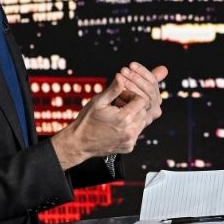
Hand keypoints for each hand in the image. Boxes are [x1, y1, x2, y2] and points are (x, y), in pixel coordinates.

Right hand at [51, 64, 167, 168]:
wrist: (79, 143)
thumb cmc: (87, 121)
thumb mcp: (98, 101)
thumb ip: (113, 89)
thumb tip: (121, 76)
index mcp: (124, 118)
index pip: (142, 100)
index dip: (132, 95)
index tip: (121, 96)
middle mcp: (130, 131)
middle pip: (144, 111)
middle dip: (135, 105)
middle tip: (119, 104)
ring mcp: (130, 141)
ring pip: (143, 122)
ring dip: (135, 115)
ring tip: (119, 114)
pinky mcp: (129, 147)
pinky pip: (137, 132)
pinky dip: (132, 126)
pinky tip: (119, 124)